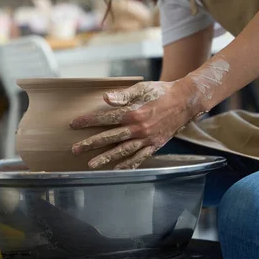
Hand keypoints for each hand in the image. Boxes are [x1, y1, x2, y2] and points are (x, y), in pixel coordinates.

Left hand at [69, 79, 206, 169]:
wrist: (185, 101)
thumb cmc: (162, 92)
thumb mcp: (142, 88)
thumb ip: (123, 95)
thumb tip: (105, 98)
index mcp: (134, 113)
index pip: (106, 118)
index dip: (89, 121)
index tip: (74, 124)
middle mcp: (138, 129)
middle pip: (110, 138)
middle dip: (90, 143)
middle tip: (75, 149)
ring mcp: (147, 139)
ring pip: (123, 151)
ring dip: (106, 158)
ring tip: (91, 164)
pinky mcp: (154, 145)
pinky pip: (139, 158)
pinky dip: (128, 165)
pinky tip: (117, 169)